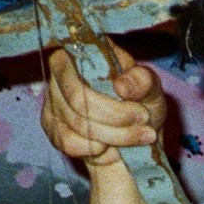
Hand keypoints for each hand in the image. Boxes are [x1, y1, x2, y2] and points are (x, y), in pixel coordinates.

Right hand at [40, 38, 164, 169]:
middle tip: (144, 122)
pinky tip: (110, 145)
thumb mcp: (151, 88)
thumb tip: (121, 86)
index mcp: (81, 53)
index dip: (108, 96)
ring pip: (78, 124)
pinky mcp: (53, 129)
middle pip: (78, 99)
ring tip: (138, 135)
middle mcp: (60, 74)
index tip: (140, 109)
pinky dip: (96, 149)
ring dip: (115, 136)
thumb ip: (142, 81)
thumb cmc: (140, 104)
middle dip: (117, 117)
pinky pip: (69, 143)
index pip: (77, 68)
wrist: (135, 139)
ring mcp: (53, 102)